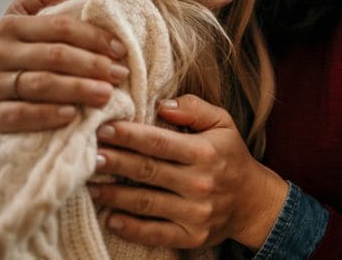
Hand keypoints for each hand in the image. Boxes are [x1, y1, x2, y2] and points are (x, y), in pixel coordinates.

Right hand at [0, 0, 130, 148]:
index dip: (94, 37)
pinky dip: (47, 114)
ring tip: (106, 94)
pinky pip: (20, 115)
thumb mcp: (16, 22)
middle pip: (54, 56)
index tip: (120, 50)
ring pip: (40, 84)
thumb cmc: (4, 56)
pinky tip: (73, 115)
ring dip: (78, 89)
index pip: (60, 28)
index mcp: (10, 26)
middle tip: (120, 74)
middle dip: (92, 64)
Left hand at [91, 95, 288, 249]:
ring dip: (114, 194)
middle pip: (147, 171)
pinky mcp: (191, 237)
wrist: (254, 202)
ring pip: (146, 203)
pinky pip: (155, 234)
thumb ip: (194, 108)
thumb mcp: (222, 123)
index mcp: (204, 152)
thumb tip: (162, 105)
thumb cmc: (230, 156)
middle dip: (114, 162)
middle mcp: (199, 183)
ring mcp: (195, 213)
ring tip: (90, 185)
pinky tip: (110, 218)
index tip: (104, 129)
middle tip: (87, 155)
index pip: (159, 142)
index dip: (129, 135)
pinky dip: (131, 228)